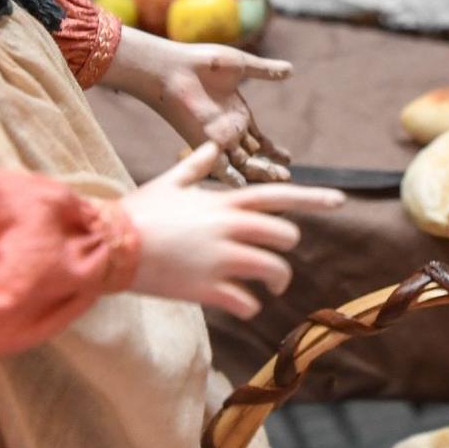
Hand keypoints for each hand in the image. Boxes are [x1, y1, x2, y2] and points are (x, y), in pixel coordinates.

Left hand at [102, 29, 294, 183]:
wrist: (175, 67)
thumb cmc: (203, 63)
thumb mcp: (242, 66)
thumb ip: (265, 71)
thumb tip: (291, 70)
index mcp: (237, 113)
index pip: (258, 138)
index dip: (272, 150)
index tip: (288, 158)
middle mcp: (229, 129)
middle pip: (252, 155)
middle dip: (269, 167)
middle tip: (287, 176)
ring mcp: (218, 137)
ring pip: (242, 162)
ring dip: (260, 172)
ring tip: (280, 179)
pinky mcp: (204, 142)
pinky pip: (219, 166)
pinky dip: (232, 177)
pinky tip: (245, 187)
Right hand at [119, 143, 344, 318]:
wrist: (109, 245)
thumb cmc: (140, 212)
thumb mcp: (170, 182)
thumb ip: (196, 164)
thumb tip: (215, 142)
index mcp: (224, 203)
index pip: (278, 196)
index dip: (311, 197)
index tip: (340, 200)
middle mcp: (229, 229)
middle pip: (285, 236)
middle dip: (287, 248)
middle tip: (278, 260)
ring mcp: (220, 259)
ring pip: (273, 270)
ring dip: (277, 281)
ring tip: (268, 288)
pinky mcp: (207, 289)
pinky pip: (247, 301)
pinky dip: (250, 305)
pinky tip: (242, 304)